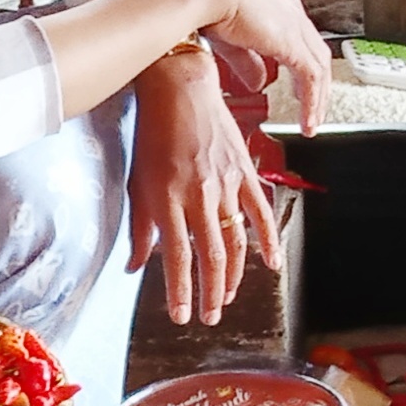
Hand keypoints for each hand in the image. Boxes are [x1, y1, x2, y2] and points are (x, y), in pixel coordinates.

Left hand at [130, 53, 282, 327]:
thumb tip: (134, 267)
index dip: (180, 291)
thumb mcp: (136, 182)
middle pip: (211, 256)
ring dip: (233, 275)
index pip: (177, 256)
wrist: (180, 88)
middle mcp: (199, 194)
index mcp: (168, 198)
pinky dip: (268, 239)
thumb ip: (139, 228)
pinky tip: (271, 263)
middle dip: (210, 293)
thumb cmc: (152, 135)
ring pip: (235, 240)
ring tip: (226, 298)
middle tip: (208, 317)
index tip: (182, 317)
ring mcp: (226, 183)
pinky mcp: (245, 172)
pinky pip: (260, 211)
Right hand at [186, 0, 330, 128]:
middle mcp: (293, 14)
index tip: (300, 91)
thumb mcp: (232, 41)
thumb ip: (248, 63)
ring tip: (312, 122)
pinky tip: (306, 119)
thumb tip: (258, 83)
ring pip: (320, 69)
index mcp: (279, 8)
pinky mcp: (292, 43)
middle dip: (319, 88)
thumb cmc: (208, 5)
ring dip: (318, 99)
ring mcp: (295, 27)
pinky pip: (311, 78)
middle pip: (318, 56)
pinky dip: (312, 101)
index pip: (303, 43)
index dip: (304, 70)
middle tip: (314, 111)